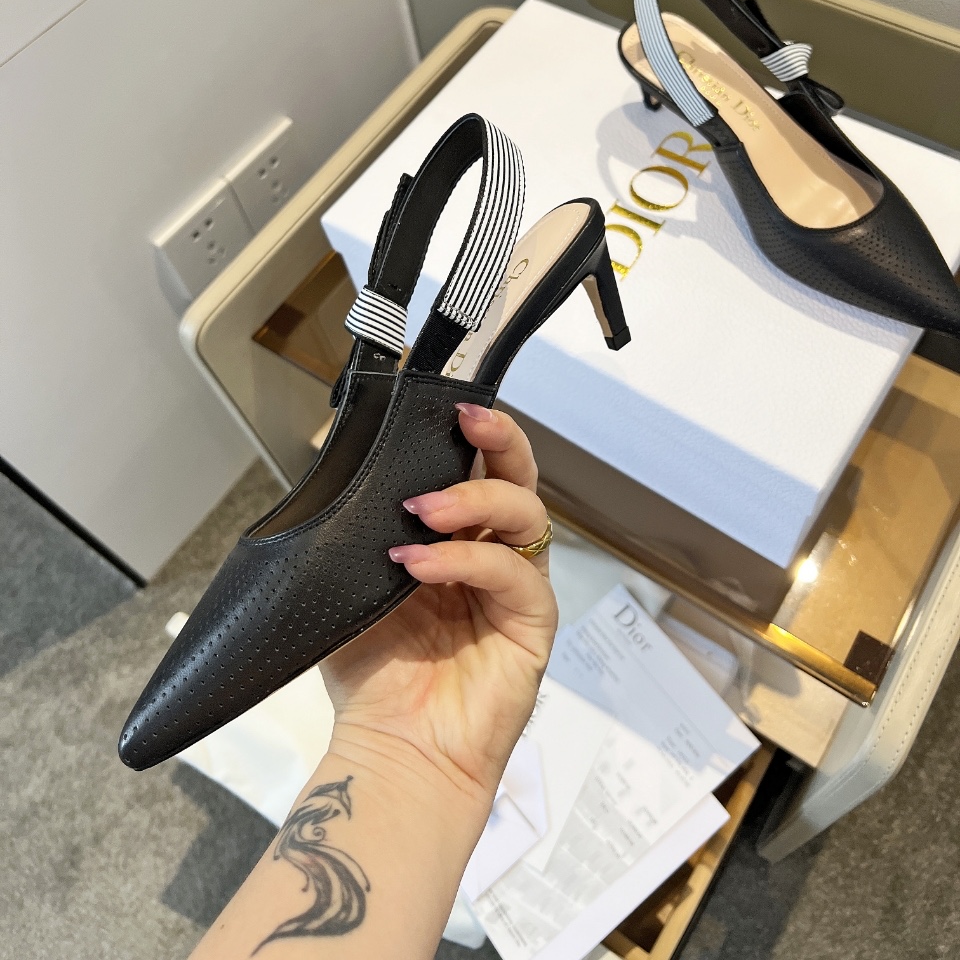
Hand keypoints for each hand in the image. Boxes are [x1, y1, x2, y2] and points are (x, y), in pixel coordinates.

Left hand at [320, 407, 557, 805]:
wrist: (393, 752)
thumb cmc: (372, 674)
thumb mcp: (348, 583)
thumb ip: (354, 529)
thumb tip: (336, 464)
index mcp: (455, 540)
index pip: (476, 470)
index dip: (469, 436)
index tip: (445, 407)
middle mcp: (492, 556)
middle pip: (518, 477)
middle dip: (499, 439)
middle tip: (467, 420)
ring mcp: (516, 588)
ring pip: (525, 513)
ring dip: (475, 499)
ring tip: (423, 510)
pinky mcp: (533, 625)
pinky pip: (512, 575)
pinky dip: (466, 560)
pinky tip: (420, 565)